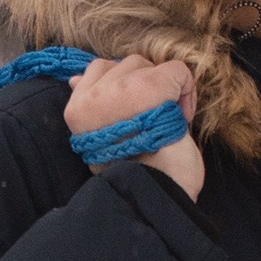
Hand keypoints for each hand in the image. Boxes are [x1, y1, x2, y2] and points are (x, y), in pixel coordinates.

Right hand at [65, 54, 201, 198]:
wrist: (156, 196)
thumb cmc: (136, 174)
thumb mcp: (103, 140)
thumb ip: (92, 107)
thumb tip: (73, 81)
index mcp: (78, 110)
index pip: (97, 71)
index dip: (125, 89)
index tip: (135, 118)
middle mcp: (92, 96)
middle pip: (125, 65)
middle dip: (144, 87)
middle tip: (153, 123)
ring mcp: (119, 90)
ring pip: (147, 65)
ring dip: (164, 89)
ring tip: (166, 123)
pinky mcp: (149, 87)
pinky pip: (176, 70)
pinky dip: (186, 90)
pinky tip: (182, 117)